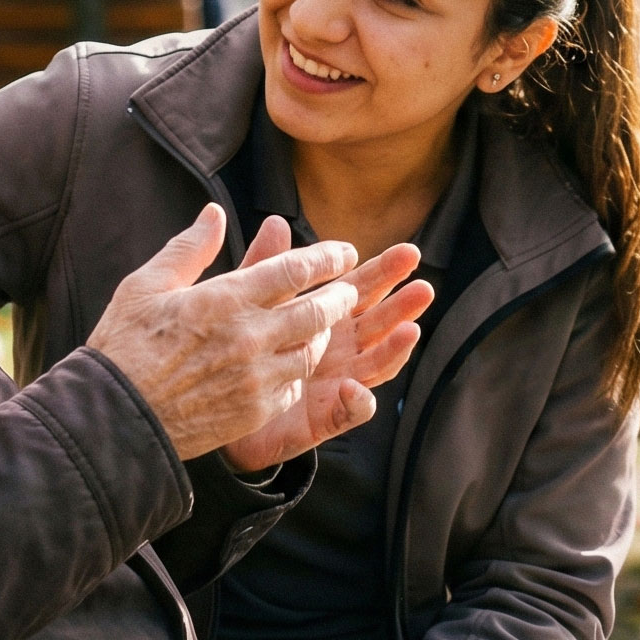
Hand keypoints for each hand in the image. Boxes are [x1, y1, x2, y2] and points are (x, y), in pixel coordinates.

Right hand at [87, 203, 362, 460]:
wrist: (113, 418)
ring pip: (311, 350)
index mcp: (224, 299)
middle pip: (317, 311)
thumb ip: (189, 248)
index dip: (326, 258)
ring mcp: (256, 377)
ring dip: (324, 335)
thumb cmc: (123, 347)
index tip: (345, 252)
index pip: (293, 270)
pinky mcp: (254, 411)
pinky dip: (299, 371)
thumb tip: (213, 214)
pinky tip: (293, 363)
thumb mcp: (146, 285)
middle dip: (340, 296)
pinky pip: (294, 385)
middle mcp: (249, 337)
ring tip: (325, 325)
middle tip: (349, 289)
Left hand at [221, 220, 433, 473]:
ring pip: (375, 366)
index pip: (362, 290)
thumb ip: (268, 266)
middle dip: (402, 306)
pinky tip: (355, 388)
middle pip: (379, 325)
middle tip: (423, 288)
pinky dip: (357, 402)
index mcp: (326, 318)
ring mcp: (336, 384)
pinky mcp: (323, 418)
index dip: (385, 272)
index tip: (408, 252)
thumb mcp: (250, 301)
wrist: (216, 405)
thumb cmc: (238, 349)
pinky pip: (347, 412)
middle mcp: (339, 350)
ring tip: (410, 331)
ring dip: (394, 350)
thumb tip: (277, 221)